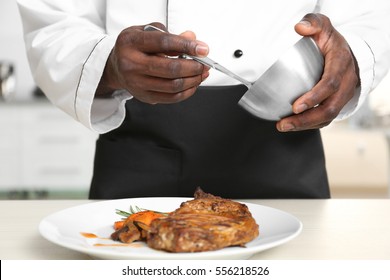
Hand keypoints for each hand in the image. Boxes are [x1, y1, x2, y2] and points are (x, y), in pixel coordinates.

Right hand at [96, 22, 209, 103]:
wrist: (116, 67)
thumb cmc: (133, 47)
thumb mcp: (147, 32)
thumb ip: (170, 34)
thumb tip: (192, 39)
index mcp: (131, 42)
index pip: (164, 43)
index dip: (187, 46)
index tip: (202, 49)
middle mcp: (131, 63)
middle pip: (170, 68)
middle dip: (194, 67)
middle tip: (204, 63)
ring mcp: (137, 83)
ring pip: (173, 86)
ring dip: (193, 80)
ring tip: (201, 73)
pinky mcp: (144, 96)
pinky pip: (171, 98)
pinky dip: (187, 91)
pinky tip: (193, 83)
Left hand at [276, 13, 359, 131]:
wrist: (348, 55)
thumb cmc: (332, 44)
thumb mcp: (324, 27)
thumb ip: (313, 23)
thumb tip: (300, 28)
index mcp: (342, 64)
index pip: (330, 84)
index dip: (314, 97)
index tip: (296, 106)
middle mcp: (345, 84)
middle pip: (329, 108)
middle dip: (306, 119)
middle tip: (285, 123)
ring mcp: (342, 96)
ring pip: (327, 117)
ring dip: (305, 125)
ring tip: (284, 126)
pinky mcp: (336, 104)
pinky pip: (324, 119)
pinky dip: (308, 125)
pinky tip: (292, 124)